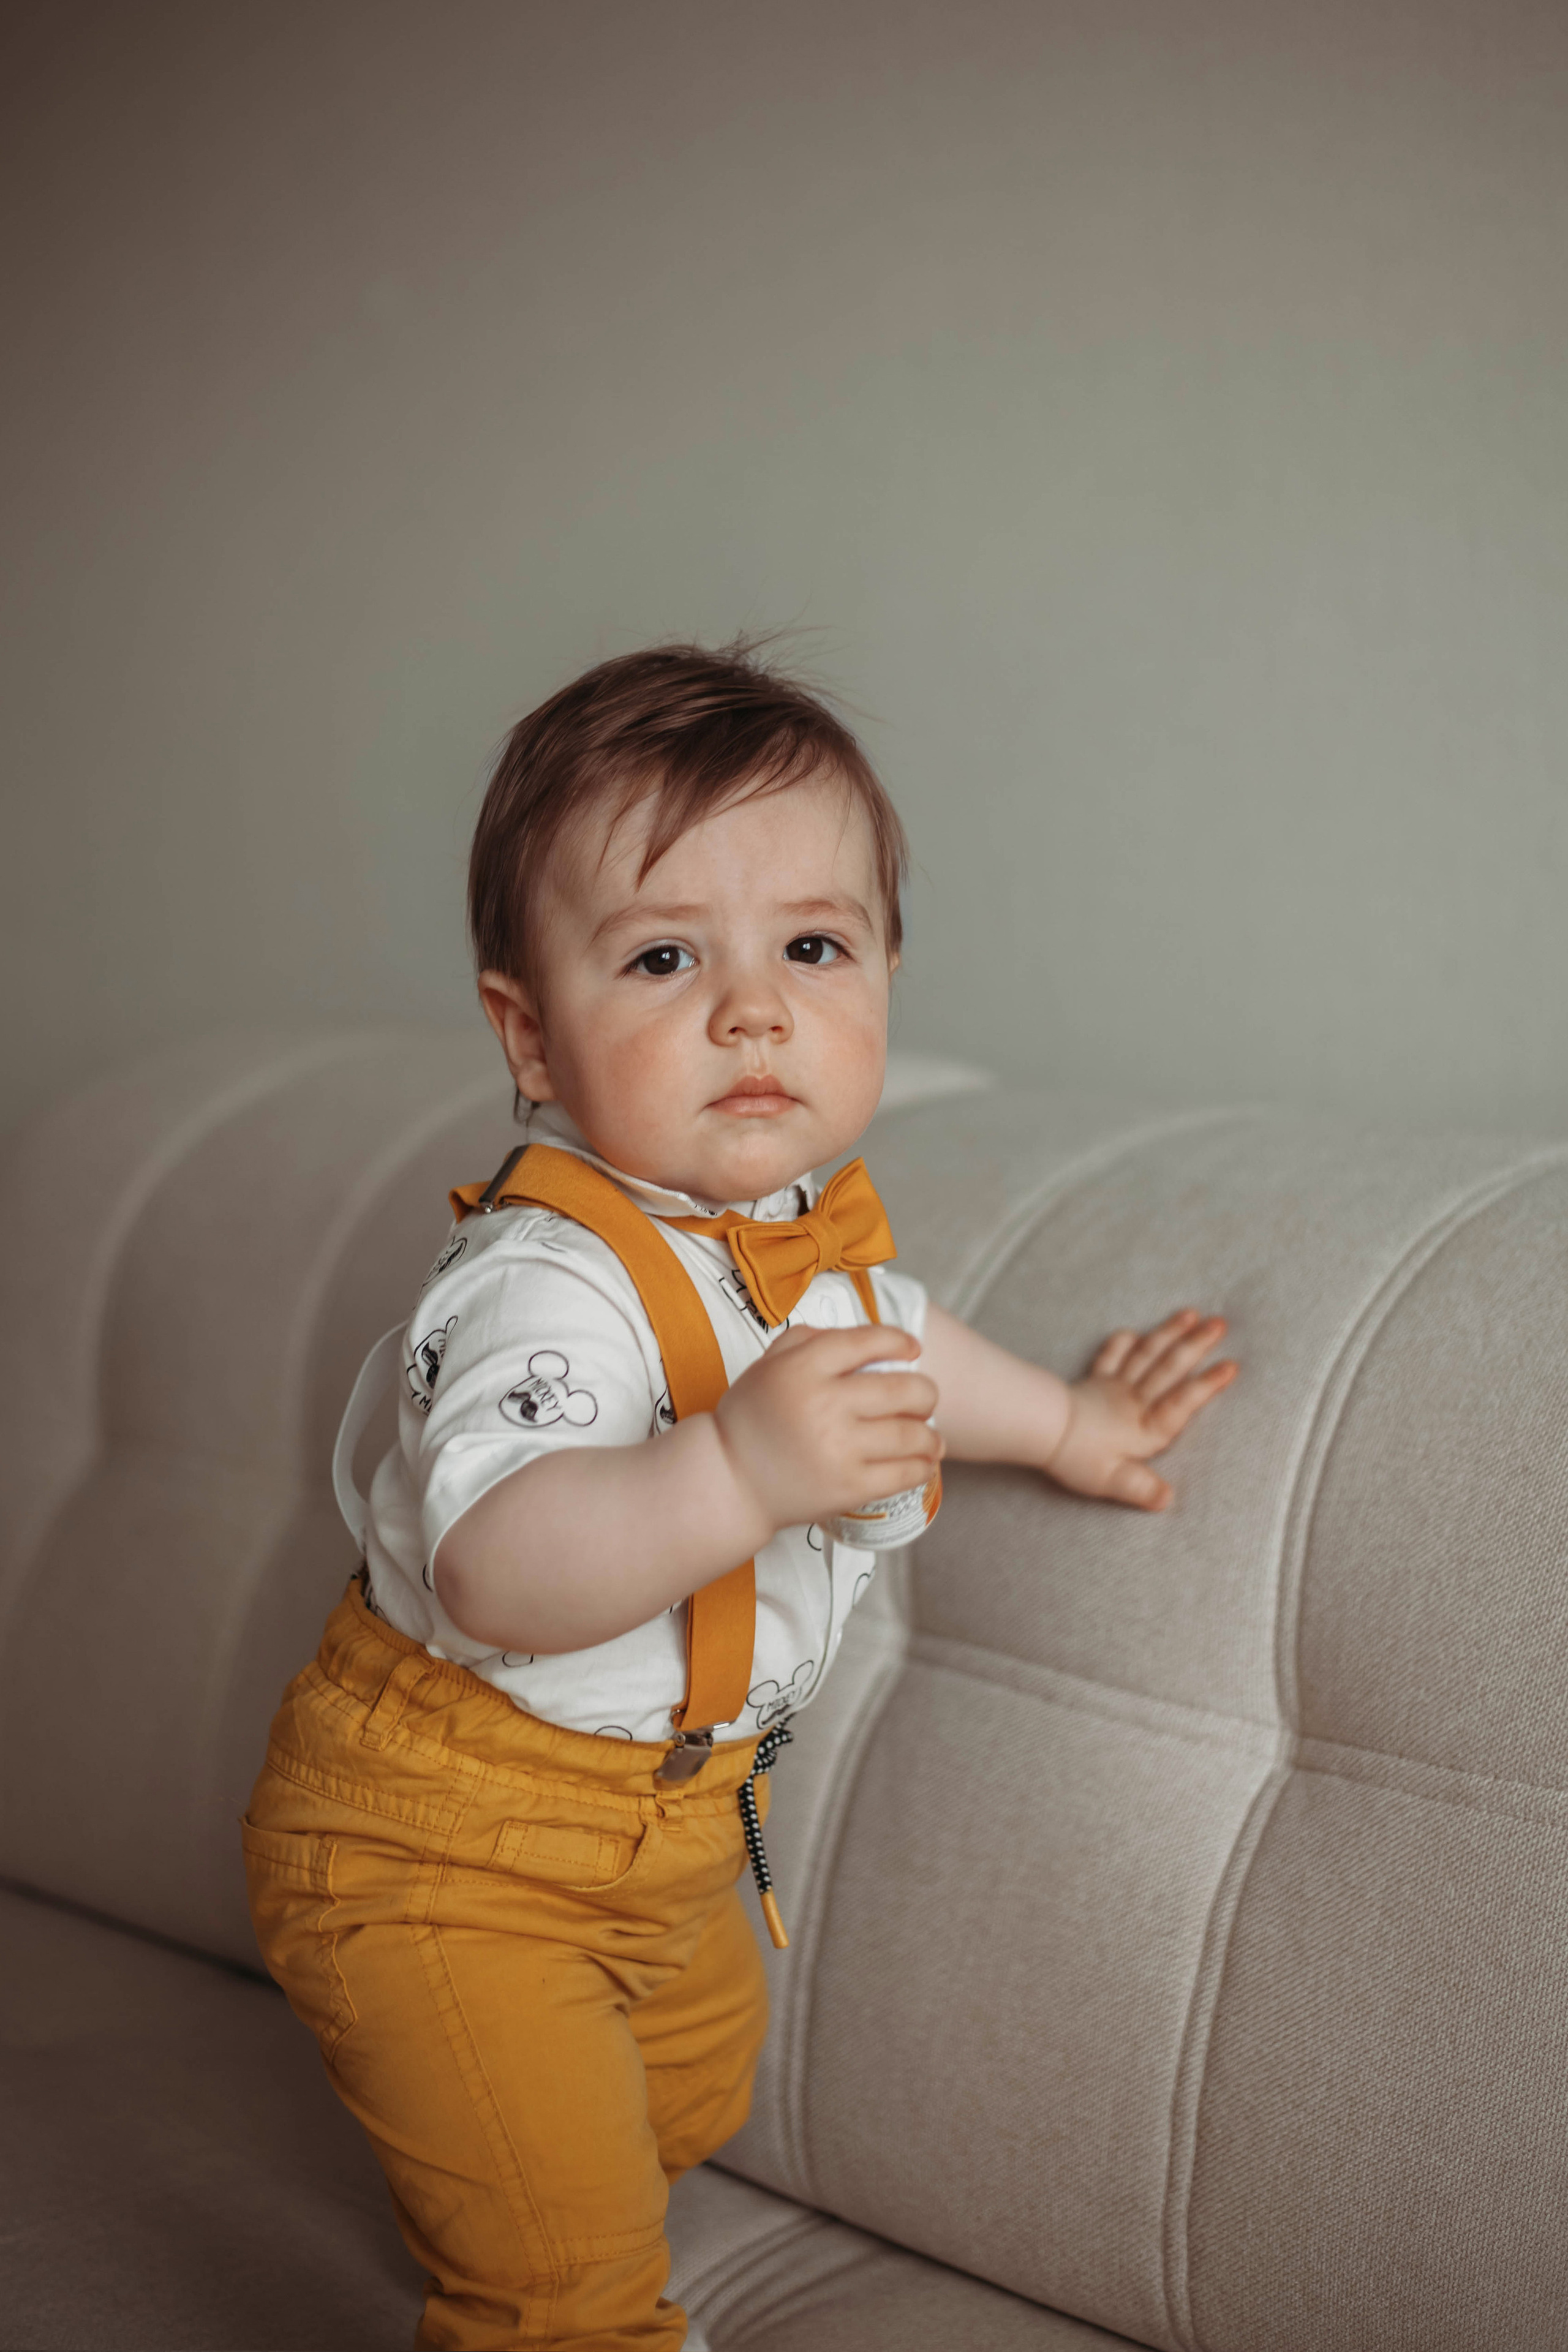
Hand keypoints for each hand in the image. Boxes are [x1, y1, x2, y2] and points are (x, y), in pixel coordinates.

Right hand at [714, 1323, 941, 1535]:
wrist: (729, 1479)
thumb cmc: (752, 1417)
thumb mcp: (768, 1363)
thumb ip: (811, 1339)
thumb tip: (869, 1341)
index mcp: (804, 1367)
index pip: (869, 1342)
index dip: (899, 1341)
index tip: (913, 1349)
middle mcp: (824, 1404)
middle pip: (905, 1389)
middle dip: (926, 1392)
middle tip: (924, 1399)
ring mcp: (839, 1448)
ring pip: (912, 1434)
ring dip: (930, 1433)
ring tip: (930, 1436)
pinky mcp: (848, 1487)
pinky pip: (905, 1473)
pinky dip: (923, 1465)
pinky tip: (924, 1462)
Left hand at [1044, 1310, 1235, 1510]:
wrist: (1039, 1429)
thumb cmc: (1077, 1458)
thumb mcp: (1111, 1481)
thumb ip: (1141, 1488)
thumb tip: (1167, 1498)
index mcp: (1146, 1427)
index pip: (1183, 1402)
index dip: (1207, 1385)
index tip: (1231, 1365)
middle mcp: (1135, 1401)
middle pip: (1169, 1368)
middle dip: (1196, 1345)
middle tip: (1220, 1324)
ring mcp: (1114, 1386)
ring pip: (1147, 1354)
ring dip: (1169, 1333)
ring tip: (1191, 1314)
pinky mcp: (1093, 1381)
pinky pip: (1110, 1356)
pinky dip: (1122, 1342)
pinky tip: (1133, 1332)